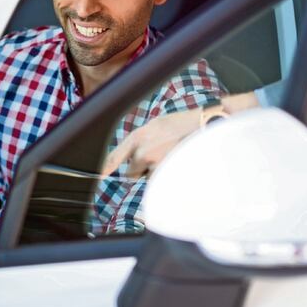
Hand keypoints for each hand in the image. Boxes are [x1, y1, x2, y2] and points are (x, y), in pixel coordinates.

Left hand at [101, 92, 257, 178]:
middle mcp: (143, 150)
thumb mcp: (158, 125)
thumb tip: (134, 158)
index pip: (115, 156)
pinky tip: (181, 163)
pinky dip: (170, 177)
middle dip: (142, 170)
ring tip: (175, 156)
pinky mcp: (168, 174)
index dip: (105, 168)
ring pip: (150, 178)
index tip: (98, 176)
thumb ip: (143, 140)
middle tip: (160, 156)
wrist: (208, 124)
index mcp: (139, 135)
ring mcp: (156, 164)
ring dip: (159, 172)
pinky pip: (163, 182)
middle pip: (132, 172)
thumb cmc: (185, 124)